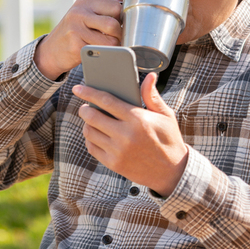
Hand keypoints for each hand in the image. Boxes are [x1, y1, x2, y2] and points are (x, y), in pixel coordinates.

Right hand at [34, 0, 122, 79]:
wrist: (50, 51)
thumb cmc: (74, 33)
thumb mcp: (85, 14)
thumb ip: (105, 8)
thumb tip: (127, 5)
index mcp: (85, 2)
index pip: (116, 6)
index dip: (122, 18)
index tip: (119, 26)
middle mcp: (79, 13)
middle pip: (113, 24)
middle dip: (119, 34)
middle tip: (115, 39)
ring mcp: (76, 30)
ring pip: (111, 41)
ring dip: (113, 47)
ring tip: (105, 47)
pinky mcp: (76, 46)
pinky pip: (101, 52)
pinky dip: (104, 55)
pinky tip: (96, 53)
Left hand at [73, 73, 188, 195]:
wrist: (172, 172)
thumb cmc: (168, 139)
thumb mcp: (165, 115)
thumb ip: (152, 96)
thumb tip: (149, 76)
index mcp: (138, 119)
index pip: (106, 101)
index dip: (89, 93)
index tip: (78, 88)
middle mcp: (126, 135)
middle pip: (92, 116)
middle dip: (84, 109)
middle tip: (85, 107)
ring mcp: (118, 151)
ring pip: (89, 132)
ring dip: (87, 124)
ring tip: (92, 121)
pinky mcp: (114, 163)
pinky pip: (92, 148)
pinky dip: (90, 139)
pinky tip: (96, 135)